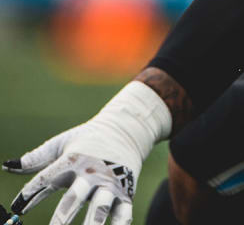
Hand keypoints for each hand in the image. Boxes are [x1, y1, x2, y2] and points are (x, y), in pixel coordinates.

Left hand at [5, 126, 137, 224]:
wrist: (127, 131)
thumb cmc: (87, 140)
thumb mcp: (61, 144)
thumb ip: (35, 158)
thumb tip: (6, 166)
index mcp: (75, 159)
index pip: (49, 176)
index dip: (32, 190)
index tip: (18, 206)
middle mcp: (93, 173)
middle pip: (76, 196)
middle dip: (63, 215)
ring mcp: (110, 184)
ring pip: (101, 207)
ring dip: (93, 223)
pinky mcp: (125, 193)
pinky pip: (124, 212)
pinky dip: (120, 224)